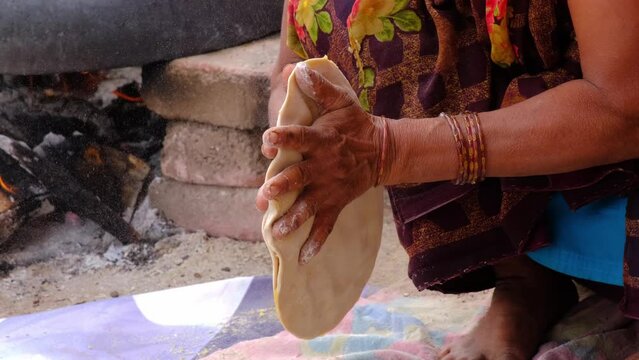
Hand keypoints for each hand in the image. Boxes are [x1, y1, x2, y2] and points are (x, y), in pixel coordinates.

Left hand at [256, 63, 384, 263]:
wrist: (384, 151)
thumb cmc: (356, 124)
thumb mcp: (341, 102)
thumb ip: (319, 87)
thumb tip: (298, 69)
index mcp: (321, 140)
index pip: (299, 138)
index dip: (283, 139)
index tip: (268, 141)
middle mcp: (323, 166)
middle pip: (299, 178)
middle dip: (281, 187)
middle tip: (264, 195)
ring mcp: (330, 188)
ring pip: (309, 206)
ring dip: (293, 219)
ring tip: (277, 232)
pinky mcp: (337, 203)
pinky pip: (327, 225)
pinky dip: (316, 242)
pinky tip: (303, 258)